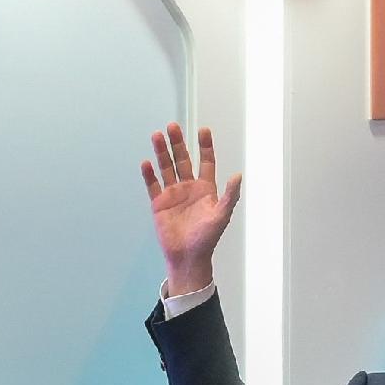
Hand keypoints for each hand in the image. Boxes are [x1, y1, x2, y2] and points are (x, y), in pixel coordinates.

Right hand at [140, 124, 243, 294]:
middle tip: (173, 127)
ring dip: (162, 152)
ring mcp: (173, 194)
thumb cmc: (207, 238)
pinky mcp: (159, 203)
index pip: (206, 161)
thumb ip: (229, 195)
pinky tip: (146, 163)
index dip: (205, 146)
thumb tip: (238, 175)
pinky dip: (149, 174)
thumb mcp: (222, 215)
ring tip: (157, 136)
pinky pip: (153, 185)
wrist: (188, 257)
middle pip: (182, 159)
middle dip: (178, 143)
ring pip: (167, 167)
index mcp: (205, 188)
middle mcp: (189, 187)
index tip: (203, 131)